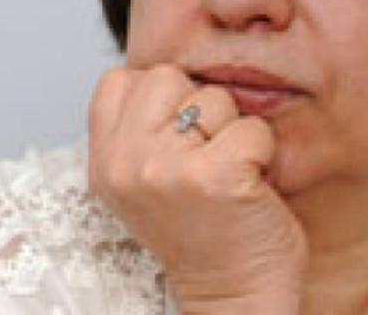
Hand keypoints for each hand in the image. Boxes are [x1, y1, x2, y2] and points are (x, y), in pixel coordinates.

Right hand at [88, 64, 306, 313]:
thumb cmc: (202, 233)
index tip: (177, 144)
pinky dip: (264, 154)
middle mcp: (125, 164)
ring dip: (233, 132)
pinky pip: (252, 128)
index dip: (160, 101)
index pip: (121, 79)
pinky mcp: (215, 177)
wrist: (234, 298)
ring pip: (214, 98)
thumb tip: (169, 75)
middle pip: (167, 77)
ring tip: (226, 176)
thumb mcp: (144, 182)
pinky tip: (250, 188)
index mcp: (104, 163)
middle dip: (197, 109)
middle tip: (205, 159)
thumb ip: (140, 129)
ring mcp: (166, 170)